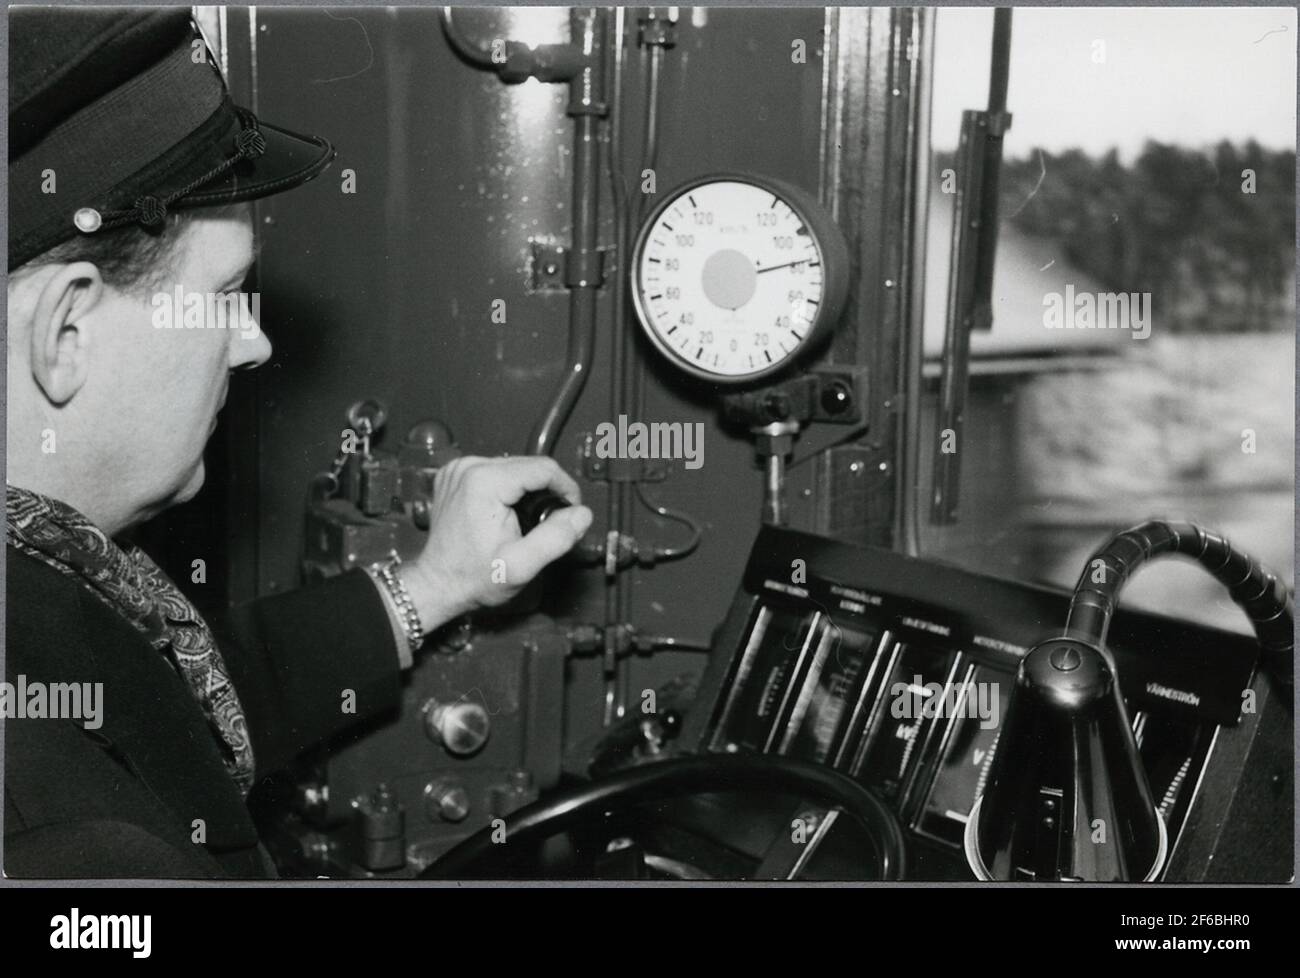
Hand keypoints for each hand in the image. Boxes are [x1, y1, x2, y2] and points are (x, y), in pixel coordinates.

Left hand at [398, 455, 591, 631]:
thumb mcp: (522, 565)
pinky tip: (505, 512)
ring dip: (527, 489)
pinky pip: (495, 472)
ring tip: (527, 519)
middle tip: (550, 521)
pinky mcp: (455, 476)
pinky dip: (507, 489)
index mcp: (484, 482)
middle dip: (547, 490)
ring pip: (514, 467)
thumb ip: (556, 538)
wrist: (438, 584)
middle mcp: (469, 468)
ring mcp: (458, 471)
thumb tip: (582, 514)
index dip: (566, 488)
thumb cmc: (472, 578)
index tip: (570, 510)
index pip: (544, 468)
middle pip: (529, 465)